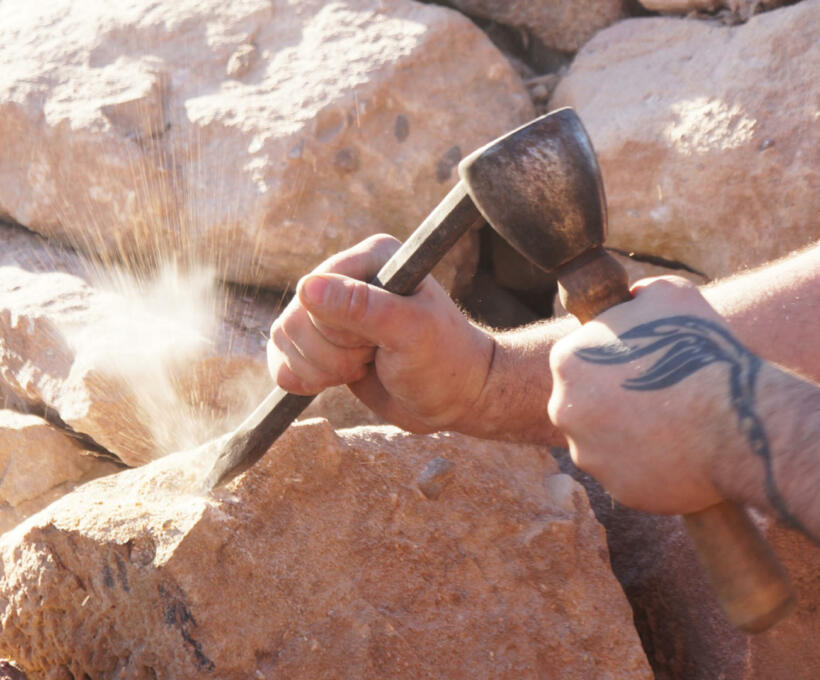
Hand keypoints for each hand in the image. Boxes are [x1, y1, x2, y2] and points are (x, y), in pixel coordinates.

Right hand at [268, 234, 493, 432]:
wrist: (453, 399)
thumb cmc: (443, 361)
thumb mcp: (411, 332)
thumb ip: (362, 308)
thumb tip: (306, 288)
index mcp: (370, 258)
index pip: (314, 290)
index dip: (336, 329)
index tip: (376, 343)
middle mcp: (346, 277)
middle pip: (294, 319)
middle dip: (331, 355)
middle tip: (373, 357)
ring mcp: (329, 311)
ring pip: (283, 339)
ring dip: (319, 369)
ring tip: (363, 367)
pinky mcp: (319, 342)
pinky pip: (279, 356)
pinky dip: (301, 377)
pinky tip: (333, 381)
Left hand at [548, 276, 744, 514]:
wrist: (736, 417)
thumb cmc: (701, 350)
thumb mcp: (668, 295)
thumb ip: (636, 296)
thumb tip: (630, 299)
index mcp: (567, 361)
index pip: (579, 361)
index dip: (612, 361)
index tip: (640, 366)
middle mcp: (565, 409)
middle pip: (585, 405)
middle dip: (615, 402)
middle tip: (656, 400)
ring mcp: (588, 453)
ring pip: (603, 443)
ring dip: (629, 437)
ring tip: (671, 427)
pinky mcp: (616, 489)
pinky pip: (628, 475)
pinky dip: (649, 468)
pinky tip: (678, 454)